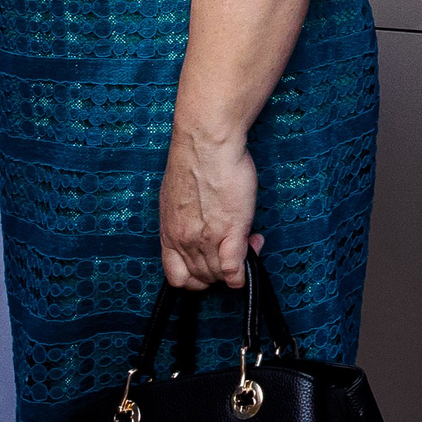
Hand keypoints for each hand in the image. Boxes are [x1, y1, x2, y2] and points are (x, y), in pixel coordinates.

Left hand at [159, 130, 257, 288]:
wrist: (206, 143)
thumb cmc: (194, 160)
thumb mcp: (177, 197)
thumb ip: (186, 218)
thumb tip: (199, 221)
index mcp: (169, 233)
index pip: (177, 277)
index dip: (197, 277)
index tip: (212, 261)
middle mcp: (184, 241)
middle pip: (201, 278)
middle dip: (221, 271)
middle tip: (237, 248)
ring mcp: (206, 239)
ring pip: (219, 275)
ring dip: (237, 266)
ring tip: (250, 241)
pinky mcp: (230, 230)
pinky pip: (234, 268)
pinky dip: (243, 272)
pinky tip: (252, 256)